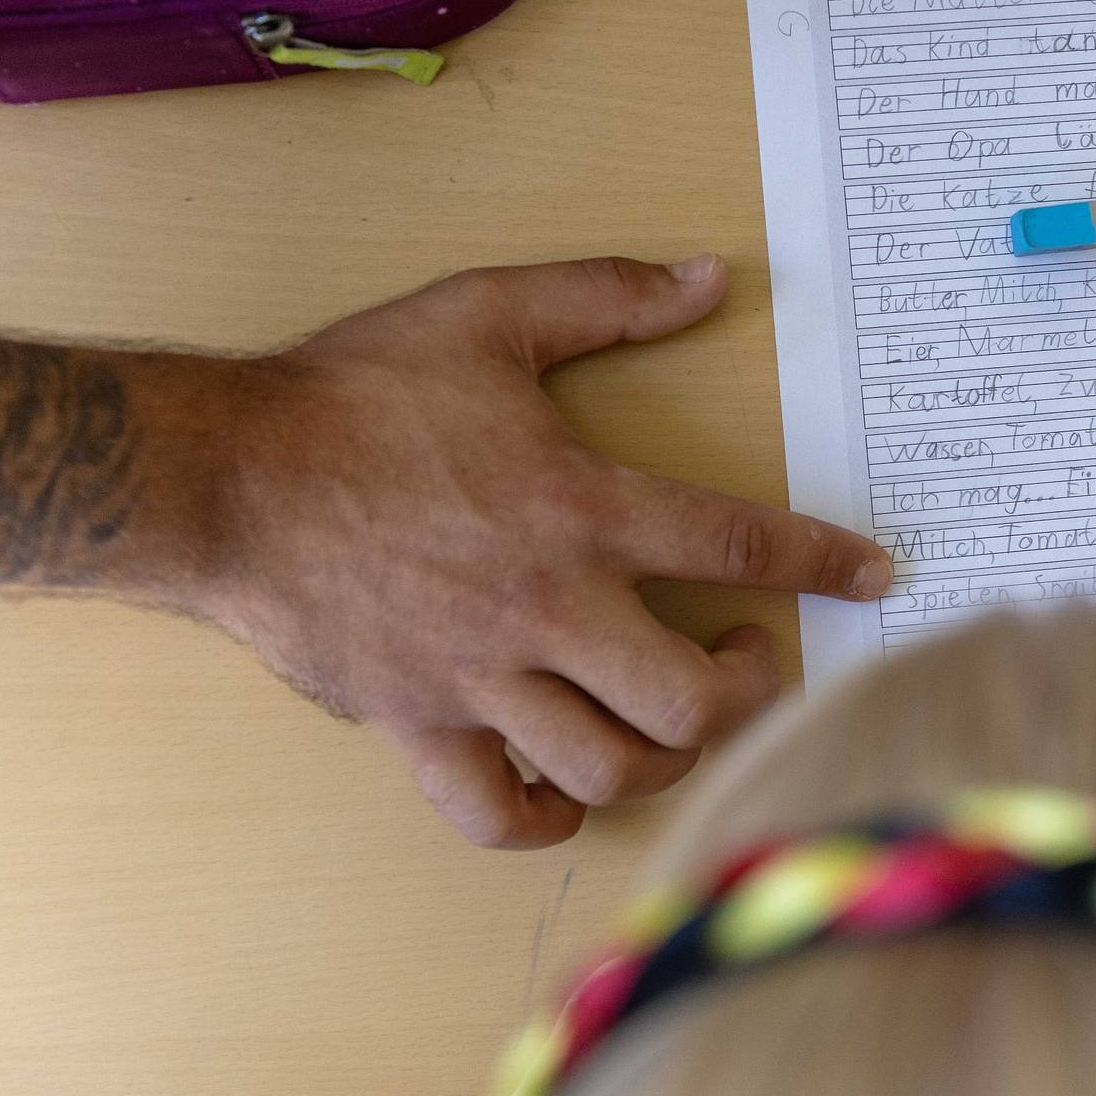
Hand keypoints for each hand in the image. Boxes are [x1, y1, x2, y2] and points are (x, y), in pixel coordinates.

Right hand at [154, 256, 892, 849]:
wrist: (223, 475)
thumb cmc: (352, 393)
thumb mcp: (488, 313)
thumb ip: (605, 296)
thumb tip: (707, 278)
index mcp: (578, 508)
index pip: (736, 541)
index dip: (822, 559)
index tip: (873, 573)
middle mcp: (546, 607)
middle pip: (690, 699)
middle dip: (749, 690)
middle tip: (751, 657)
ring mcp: (480, 679)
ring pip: (608, 765)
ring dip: (662, 755)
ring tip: (673, 718)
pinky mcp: (417, 724)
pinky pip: (496, 811)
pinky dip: (543, 817)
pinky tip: (565, 787)